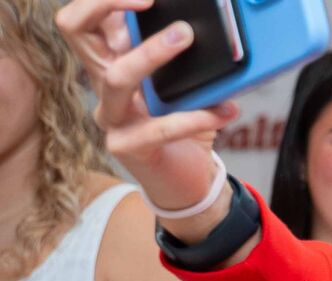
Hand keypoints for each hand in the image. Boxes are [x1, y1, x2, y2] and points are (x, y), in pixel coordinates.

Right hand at [57, 0, 240, 241]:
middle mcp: (103, 83)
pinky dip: (197, 116)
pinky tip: (226, 110)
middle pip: (75, 31)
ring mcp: (111, 116)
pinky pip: (159, 127)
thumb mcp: (187, 81)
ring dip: (152, 53)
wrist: (190, 180)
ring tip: (188, 38)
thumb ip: (188, 54)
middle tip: (153, 3)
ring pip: (115, 76)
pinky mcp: (128, 146)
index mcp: (114, 59)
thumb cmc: (188, 123)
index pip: (87, 18)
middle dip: (109, 5)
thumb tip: (211, 22)